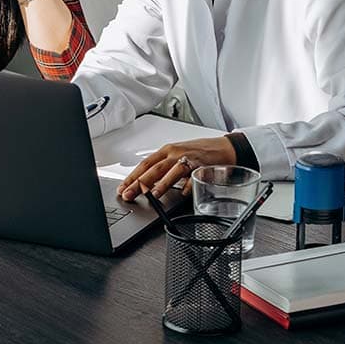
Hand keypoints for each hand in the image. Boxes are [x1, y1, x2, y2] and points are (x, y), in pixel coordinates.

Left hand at [118, 135, 237, 201]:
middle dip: (140, 182)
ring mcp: (188, 159)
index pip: (145, 164)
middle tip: (128, 194)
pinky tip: (183, 194)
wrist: (222, 148)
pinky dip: (188, 186)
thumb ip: (162, 169)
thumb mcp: (176, 158)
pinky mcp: (202, 166)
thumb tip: (145, 184)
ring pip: (172, 171)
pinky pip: (194, 177)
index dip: (132, 176)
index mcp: (166, 151)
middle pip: (154, 168)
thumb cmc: (197, 153)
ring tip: (153, 194)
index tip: (122, 188)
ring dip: (162, 183)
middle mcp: (175, 153)